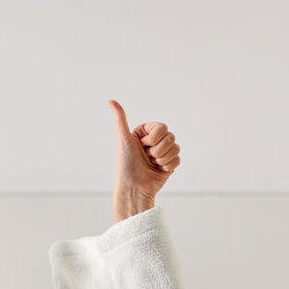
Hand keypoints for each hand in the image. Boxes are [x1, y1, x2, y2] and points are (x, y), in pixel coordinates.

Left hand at [109, 100, 181, 221]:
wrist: (134, 187)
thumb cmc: (126, 165)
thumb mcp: (123, 139)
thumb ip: (120, 119)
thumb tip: (110, 100)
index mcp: (145, 132)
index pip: (161, 127)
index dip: (153, 138)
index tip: (142, 146)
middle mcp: (155, 140)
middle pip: (170, 136)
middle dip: (157, 150)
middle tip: (146, 157)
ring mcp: (164, 152)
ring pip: (176, 147)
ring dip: (162, 159)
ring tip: (151, 164)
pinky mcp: (170, 163)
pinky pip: (178, 159)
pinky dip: (167, 166)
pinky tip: (158, 170)